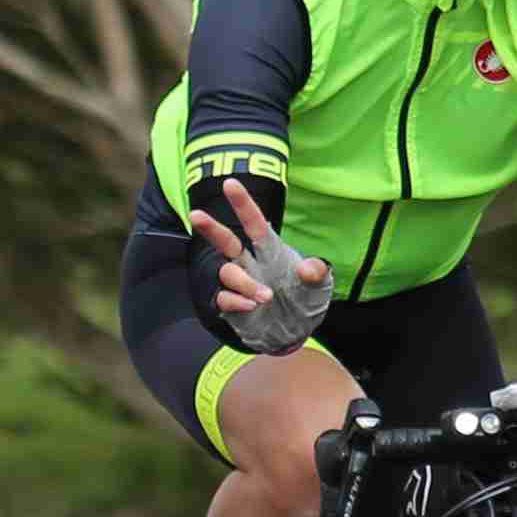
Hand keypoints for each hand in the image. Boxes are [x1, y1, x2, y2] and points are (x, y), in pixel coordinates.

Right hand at [182, 185, 330, 356]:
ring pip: (228, 273)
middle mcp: (251, 263)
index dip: (242, 204)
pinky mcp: (233, 307)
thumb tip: (306, 268)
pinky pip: (224, 298)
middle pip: (226, 241)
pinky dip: (236, 301)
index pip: (254, 223)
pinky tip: (252, 307)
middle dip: (211, 228)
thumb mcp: (320, 285)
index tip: (230, 184)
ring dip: (245, 283)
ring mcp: (240, 285)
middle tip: (196, 215)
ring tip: (266, 297)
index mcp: (270, 250)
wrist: (297, 332)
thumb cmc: (307, 300)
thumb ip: (316, 273)